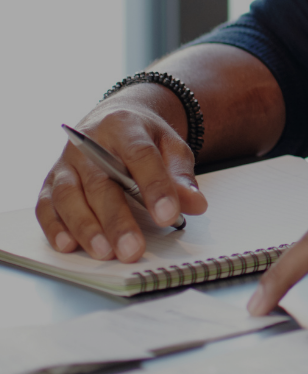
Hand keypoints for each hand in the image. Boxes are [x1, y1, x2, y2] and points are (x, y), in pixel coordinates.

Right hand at [36, 94, 205, 262]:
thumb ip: (181, 175)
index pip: (140, 156)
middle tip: (132, 249)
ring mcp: (65, 163)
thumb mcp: (171, 146)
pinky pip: (46, 205)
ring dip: (85, 227)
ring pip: (69, 196)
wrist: (113, 120)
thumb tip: (195, 204)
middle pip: (100, 183)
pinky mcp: (49, 182)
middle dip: (117, 220)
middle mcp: (87, 143)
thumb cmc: (144, 139)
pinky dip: (55, 227)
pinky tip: (69, 245)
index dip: (155, 187)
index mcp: (124, 126)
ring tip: (104, 252)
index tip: (168, 216)